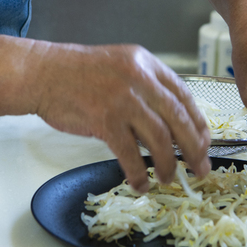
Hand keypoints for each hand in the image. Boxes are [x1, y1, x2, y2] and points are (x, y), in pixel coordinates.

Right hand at [31, 43, 210, 191]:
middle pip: (178, 118)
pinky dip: (138, 173)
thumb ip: (144, 87)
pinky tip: (140, 183)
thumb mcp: (119, 66)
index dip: (198, 123)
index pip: (183, 95)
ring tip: (168, 178)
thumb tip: (166, 122)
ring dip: (167, 164)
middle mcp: (139, 78)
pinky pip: (130, 154)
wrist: (41, 73)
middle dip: (194, 148)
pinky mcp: (105, 119)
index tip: (204, 142)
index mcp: (146, 63)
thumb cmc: (76, 73)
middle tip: (200, 167)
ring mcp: (123, 98)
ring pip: (159, 138)